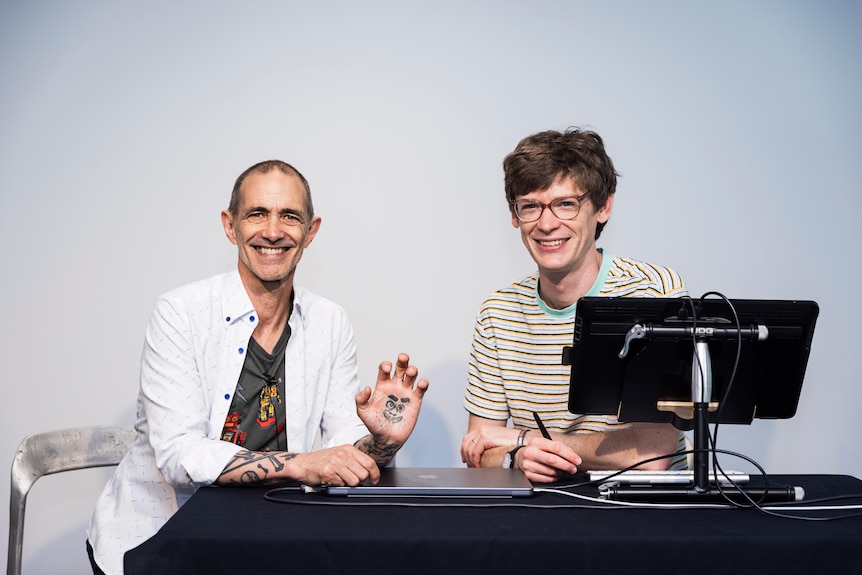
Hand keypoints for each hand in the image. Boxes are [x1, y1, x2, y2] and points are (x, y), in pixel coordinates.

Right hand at [216, 444, 379, 486]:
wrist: (302, 464)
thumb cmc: (321, 461)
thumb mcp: (340, 455)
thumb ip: (354, 461)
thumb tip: (369, 473)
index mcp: (349, 449)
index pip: (370, 462)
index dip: (375, 474)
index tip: (374, 480)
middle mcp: (344, 454)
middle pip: (363, 474)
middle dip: (360, 481)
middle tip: (351, 480)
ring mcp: (336, 463)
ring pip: (354, 481)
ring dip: (348, 484)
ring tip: (340, 480)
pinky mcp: (328, 472)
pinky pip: (341, 484)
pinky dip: (338, 486)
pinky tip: (332, 480)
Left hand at [355, 353, 428, 448]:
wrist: (387, 438)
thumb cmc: (374, 424)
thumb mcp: (362, 412)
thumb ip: (361, 399)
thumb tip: (367, 388)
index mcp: (382, 385)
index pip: (385, 369)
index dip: (386, 365)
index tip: (386, 368)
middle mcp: (395, 386)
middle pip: (401, 367)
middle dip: (403, 360)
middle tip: (403, 357)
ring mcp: (406, 392)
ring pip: (411, 375)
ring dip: (412, 370)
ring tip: (410, 372)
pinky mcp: (415, 400)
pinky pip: (421, 388)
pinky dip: (423, 383)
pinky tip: (421, 383)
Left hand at [460, 426, 519, 467]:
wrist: (521, 439)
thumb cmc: (512, 441)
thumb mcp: (495, 440)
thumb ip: (487, 443)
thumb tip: (480, 452)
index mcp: (482, 428)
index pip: (467, 439)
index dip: (464, 451)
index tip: (465, 459)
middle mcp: (481, 429)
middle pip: (465, 444)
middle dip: (466, 457)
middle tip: (469, 466)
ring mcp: (483, 433)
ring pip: (469, 449)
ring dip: (470, 460)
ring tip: (474, 467)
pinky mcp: (486, 438)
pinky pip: (475, 452)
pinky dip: (475, 460)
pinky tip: (478, 465)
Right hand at [515, 437, 581, 482]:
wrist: (520, 457)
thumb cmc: (537, 450)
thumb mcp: (547, 444)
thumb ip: (560, 447)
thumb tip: (572, 456)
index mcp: (537, 442)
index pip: (556, 448)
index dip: (569, 455)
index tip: (577, 460)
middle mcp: (531, 452)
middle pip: (552, 460)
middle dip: (566, 465)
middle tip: (573, 468)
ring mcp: (528, 464)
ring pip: (549, 471)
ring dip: (560, 473)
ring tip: (563, 471)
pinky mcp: (527, 474)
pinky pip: (545, 479)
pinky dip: (553, 478)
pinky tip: (555, 475)